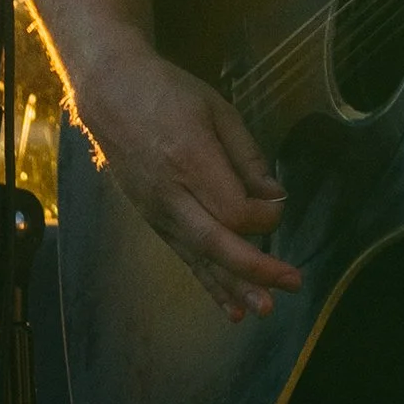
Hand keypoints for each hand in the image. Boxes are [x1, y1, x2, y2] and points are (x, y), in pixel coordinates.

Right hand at [72, 38, 300, 322]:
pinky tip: (230, 307)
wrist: (111, 94)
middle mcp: (170, 194)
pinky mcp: (152, 220)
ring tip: (264, 310)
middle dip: (256, 268)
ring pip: (200, 259)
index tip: (279, 204)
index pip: (232, 209)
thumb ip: (247, 156)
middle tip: (292, 284)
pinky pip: (184, 257)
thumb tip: (275, 197)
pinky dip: (209, 282)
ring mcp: (157, 211)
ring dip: (234, 287)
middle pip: (216, 243)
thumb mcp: (218, 109)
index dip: (263, 216)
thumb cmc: (170, 93)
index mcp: (189, 158)